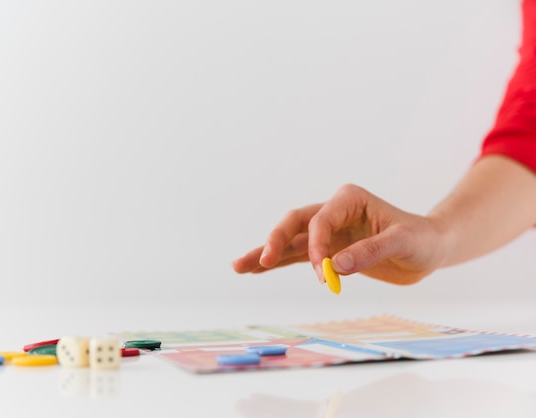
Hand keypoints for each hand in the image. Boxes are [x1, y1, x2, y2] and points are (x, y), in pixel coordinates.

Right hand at [232, 184, 450, 284]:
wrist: (430, 249)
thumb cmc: (421, 239)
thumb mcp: (403, 242)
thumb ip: (370, 251)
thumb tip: (333, 267)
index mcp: (349, 199)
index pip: (320, 220)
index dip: (316, 246)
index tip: (324, 273)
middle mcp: (333, 212)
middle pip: (294, 224)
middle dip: (275, 241)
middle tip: (262, 261)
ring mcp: (328, 232)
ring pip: (289, 242)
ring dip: (266, 254)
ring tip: (238, 267)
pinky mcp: (328, 250)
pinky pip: (297, 257)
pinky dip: (278, 265)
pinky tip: (256, 271)